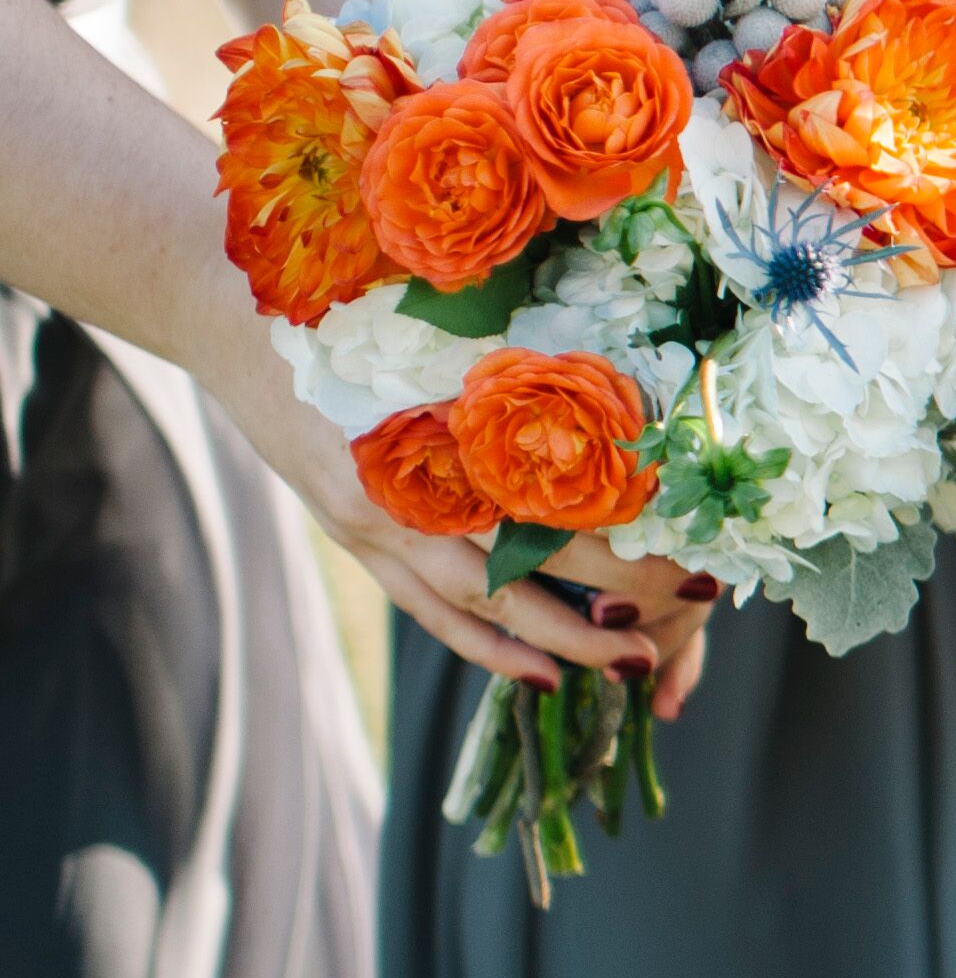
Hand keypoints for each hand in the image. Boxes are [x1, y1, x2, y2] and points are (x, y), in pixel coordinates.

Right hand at [211, 363, 715, 712]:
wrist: (233, 315)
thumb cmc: (350, 301)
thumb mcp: (434, 320)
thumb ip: (514, 357)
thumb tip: (624, 361)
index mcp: (439, 424)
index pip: (551, 493)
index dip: (625, 523)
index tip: (699, 534)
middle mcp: (406, 485)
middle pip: (526, 558)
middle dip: (618, 589)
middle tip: (697, 602)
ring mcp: (374, 522)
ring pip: (481, 602)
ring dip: (561, 639)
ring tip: (635, 663)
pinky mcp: (357, 540)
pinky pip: (429, 611)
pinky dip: (487, 647)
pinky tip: (542, 676)